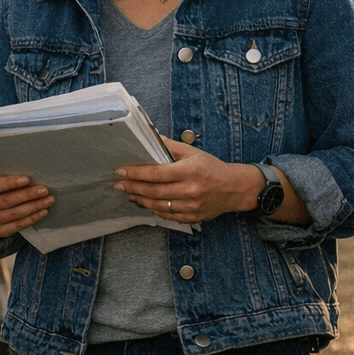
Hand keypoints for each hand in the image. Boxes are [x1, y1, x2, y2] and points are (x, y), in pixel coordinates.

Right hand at [0, 174, 53, 237]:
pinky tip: (43, 212)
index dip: (9, 183)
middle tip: (44, 190)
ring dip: (34, 207)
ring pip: (14, 214)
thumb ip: (5, 174)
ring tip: (48, 200)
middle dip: (27, 195)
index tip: (27, 179)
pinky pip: (17, 226)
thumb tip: (30, 169)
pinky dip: (32, 218)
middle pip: (6, 201)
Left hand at [114, 137, 267, 223]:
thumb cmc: (212, 168)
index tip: (122, 172)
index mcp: (189, 171)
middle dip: (133, 187)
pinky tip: (145, 203)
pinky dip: (154, 209)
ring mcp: (191, 206)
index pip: (156, 173)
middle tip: (119, 184)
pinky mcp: (192, 217)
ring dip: (140, 200)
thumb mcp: (193, 152)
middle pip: (154, 191)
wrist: (234, 188)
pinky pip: (167, 215)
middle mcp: (189, 190)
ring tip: (129, 194)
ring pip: (158, 205)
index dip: (136, 173)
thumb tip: (152, 137)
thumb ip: (171, 146)